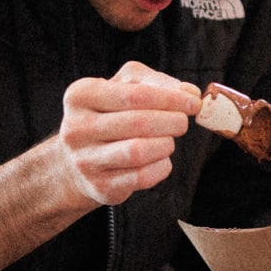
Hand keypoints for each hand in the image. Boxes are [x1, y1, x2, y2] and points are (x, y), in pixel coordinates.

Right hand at [58, 61, 200, 206]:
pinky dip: (161, 167)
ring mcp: (85, 160)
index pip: (136, 95)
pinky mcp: (99, 187)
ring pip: (139, 151)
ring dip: (165, 145)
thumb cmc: (109, 116)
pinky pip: (142, 177)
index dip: (172, 99)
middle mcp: (76, 128)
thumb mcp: (125, 88)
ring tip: (168, 140)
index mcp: (81, 96)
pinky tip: (160, 159)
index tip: (194, 102)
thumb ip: (156, 83)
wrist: (78, 160)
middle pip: (139, 123)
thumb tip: (190, 92)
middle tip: (182, 123)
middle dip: (172, 122)